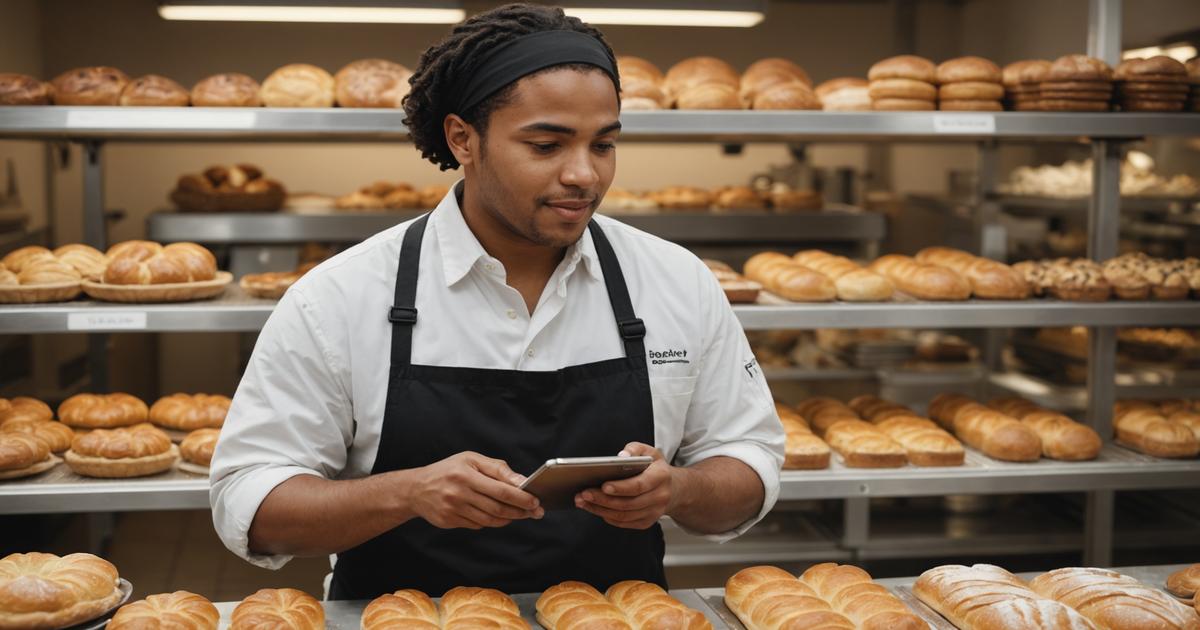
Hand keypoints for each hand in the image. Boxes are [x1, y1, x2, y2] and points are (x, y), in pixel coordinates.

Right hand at [404, 451, 542, 529]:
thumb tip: (521, 481)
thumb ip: (497, 469)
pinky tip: (498, 517)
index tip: (535, 501)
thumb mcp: (470, 460)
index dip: (521, 497)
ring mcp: (453, 509)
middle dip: (520, 511)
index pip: (500, 489)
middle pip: (497, 508)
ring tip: (520, 514)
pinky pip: (477, 525)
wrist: (416, 489)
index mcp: (466, 475)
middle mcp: (459, 493)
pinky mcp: (450, 521)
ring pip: (489, 520)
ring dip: (508, 519)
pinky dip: (491, 522)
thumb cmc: (448, 470)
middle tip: (535, 512)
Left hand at [575, 442, 676, 529]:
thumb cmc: (655, 467)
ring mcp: (654, 512)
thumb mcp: (649, 451)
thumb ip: (634, 449)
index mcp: (661, 477)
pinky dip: (606, 516)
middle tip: (583, 494)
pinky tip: (593, 508)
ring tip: (582, 501)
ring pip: (623, 516)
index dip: (620, 488)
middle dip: (602, 500)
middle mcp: (660, 497)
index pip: (639, 485)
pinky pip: (623, 522)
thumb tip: (621, 456)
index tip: (602, 485)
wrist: (673, 488)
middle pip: (628, 503)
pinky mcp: (646, 522)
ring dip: (600, 510)